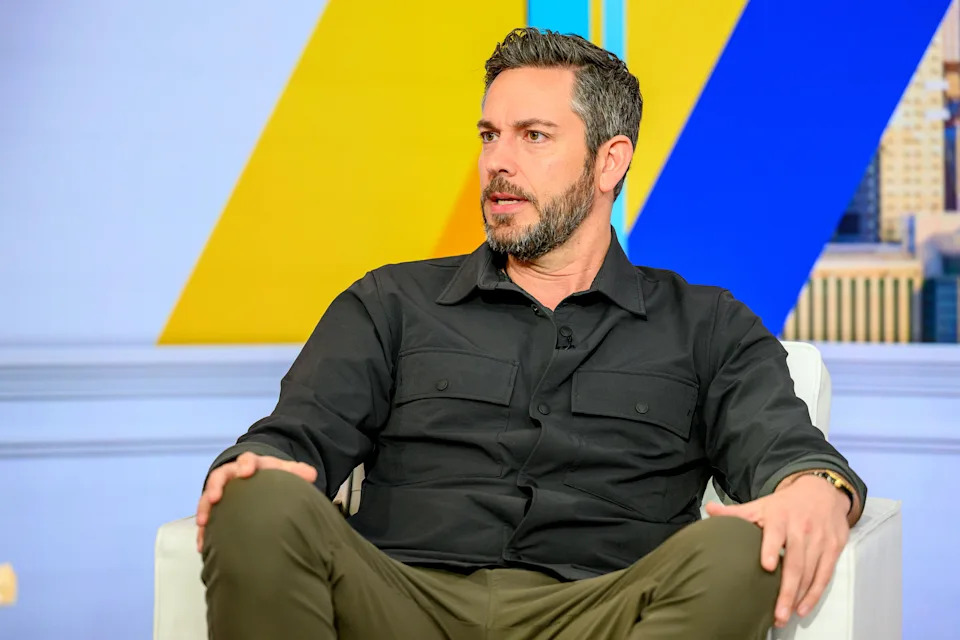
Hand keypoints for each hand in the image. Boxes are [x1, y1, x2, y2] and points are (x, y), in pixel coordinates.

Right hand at [195, 452, 317, 552]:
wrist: (258, 480)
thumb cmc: (272, 475)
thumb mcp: (284, 471)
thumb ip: (297, 472)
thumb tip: (311, 474)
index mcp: (250, 464)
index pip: (246, 459)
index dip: (245, 464)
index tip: (246, 472)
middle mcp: (231, 476)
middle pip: (219, 477)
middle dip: (215, 487)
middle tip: (214, 497)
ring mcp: (221, 493)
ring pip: (207, 499)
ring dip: (204, 509)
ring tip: (203, 523)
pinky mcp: (216, 510)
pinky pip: (206, 520)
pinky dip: (203, 532)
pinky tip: (203, 546)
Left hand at [704, 475, 850, 627]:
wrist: (822, 492)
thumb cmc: (786, 504)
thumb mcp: (761, 505)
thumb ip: (736, 512)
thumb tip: (708, 510)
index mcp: (781, 517)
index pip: (776, 534)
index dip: (772, 548)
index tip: (767, 565)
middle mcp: (802, 529)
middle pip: (796, 562)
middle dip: (786, 589)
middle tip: (776, 613)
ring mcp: (820, 540)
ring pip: (810, 572)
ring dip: (799, 597)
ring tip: (785, 615)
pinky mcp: (833, 549)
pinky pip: (824, 575)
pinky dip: (815, 593)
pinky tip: (803, 608)